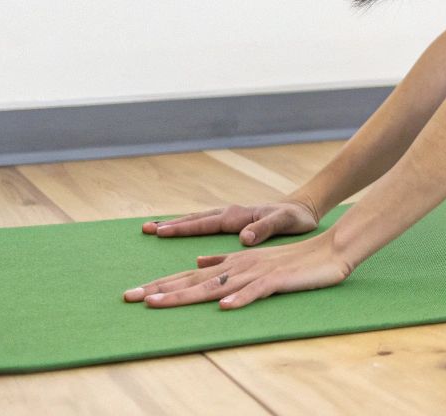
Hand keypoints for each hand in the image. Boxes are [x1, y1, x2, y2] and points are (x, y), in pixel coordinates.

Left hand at [122, 232, 353, 309]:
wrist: (330, 250)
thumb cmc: (294, 261)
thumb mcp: (255, 260)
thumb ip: (226, 261)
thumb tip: (199, 259)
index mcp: (232, 263)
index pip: (190, 274)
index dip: (162, 284)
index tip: (134, 294)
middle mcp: (238, 266)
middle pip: (194, 280)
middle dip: (161, 289)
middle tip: (130, 298)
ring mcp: (257, 273)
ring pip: (216, 285)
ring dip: (187, 294)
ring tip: (160, 303)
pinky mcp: (278, 280)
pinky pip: (256, 291)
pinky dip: (240, 298)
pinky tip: (224, 307)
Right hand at [141, 199, 318, 245]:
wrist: (302, 208)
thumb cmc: (295, 217)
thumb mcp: (285, 222)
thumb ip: (265, 229)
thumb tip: (244, 237)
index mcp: (237, 216)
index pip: (204, 223)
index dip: (182, 229)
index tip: (160, 231)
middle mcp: (229, 215)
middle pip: (193, 220)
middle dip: (169, 225)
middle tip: (143, 229)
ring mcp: (229, 218)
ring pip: (196, 221)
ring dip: (174, 225)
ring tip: (151, 228)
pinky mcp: (231, 223)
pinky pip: (203, 225)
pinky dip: (187, 227)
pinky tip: (176, 232)